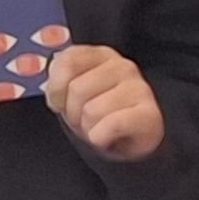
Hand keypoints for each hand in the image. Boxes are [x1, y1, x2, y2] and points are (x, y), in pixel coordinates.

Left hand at [48, 43, 165, 159]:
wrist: (126, 144)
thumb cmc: (95, 114)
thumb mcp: (70, 93)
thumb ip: (60, 77)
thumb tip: (48, 81)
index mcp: (100, 55)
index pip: (67, 61)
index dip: (56, 89)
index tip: (61, 104)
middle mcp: (123, 66)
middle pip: (77, 89)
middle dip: (72, 113)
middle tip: (85, 120)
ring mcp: (140, 88)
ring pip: (92, 110)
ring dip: (87, 128)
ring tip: (98, 128)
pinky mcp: (150, 114)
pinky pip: (112, 125)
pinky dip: (101, 138)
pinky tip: (108, 138)